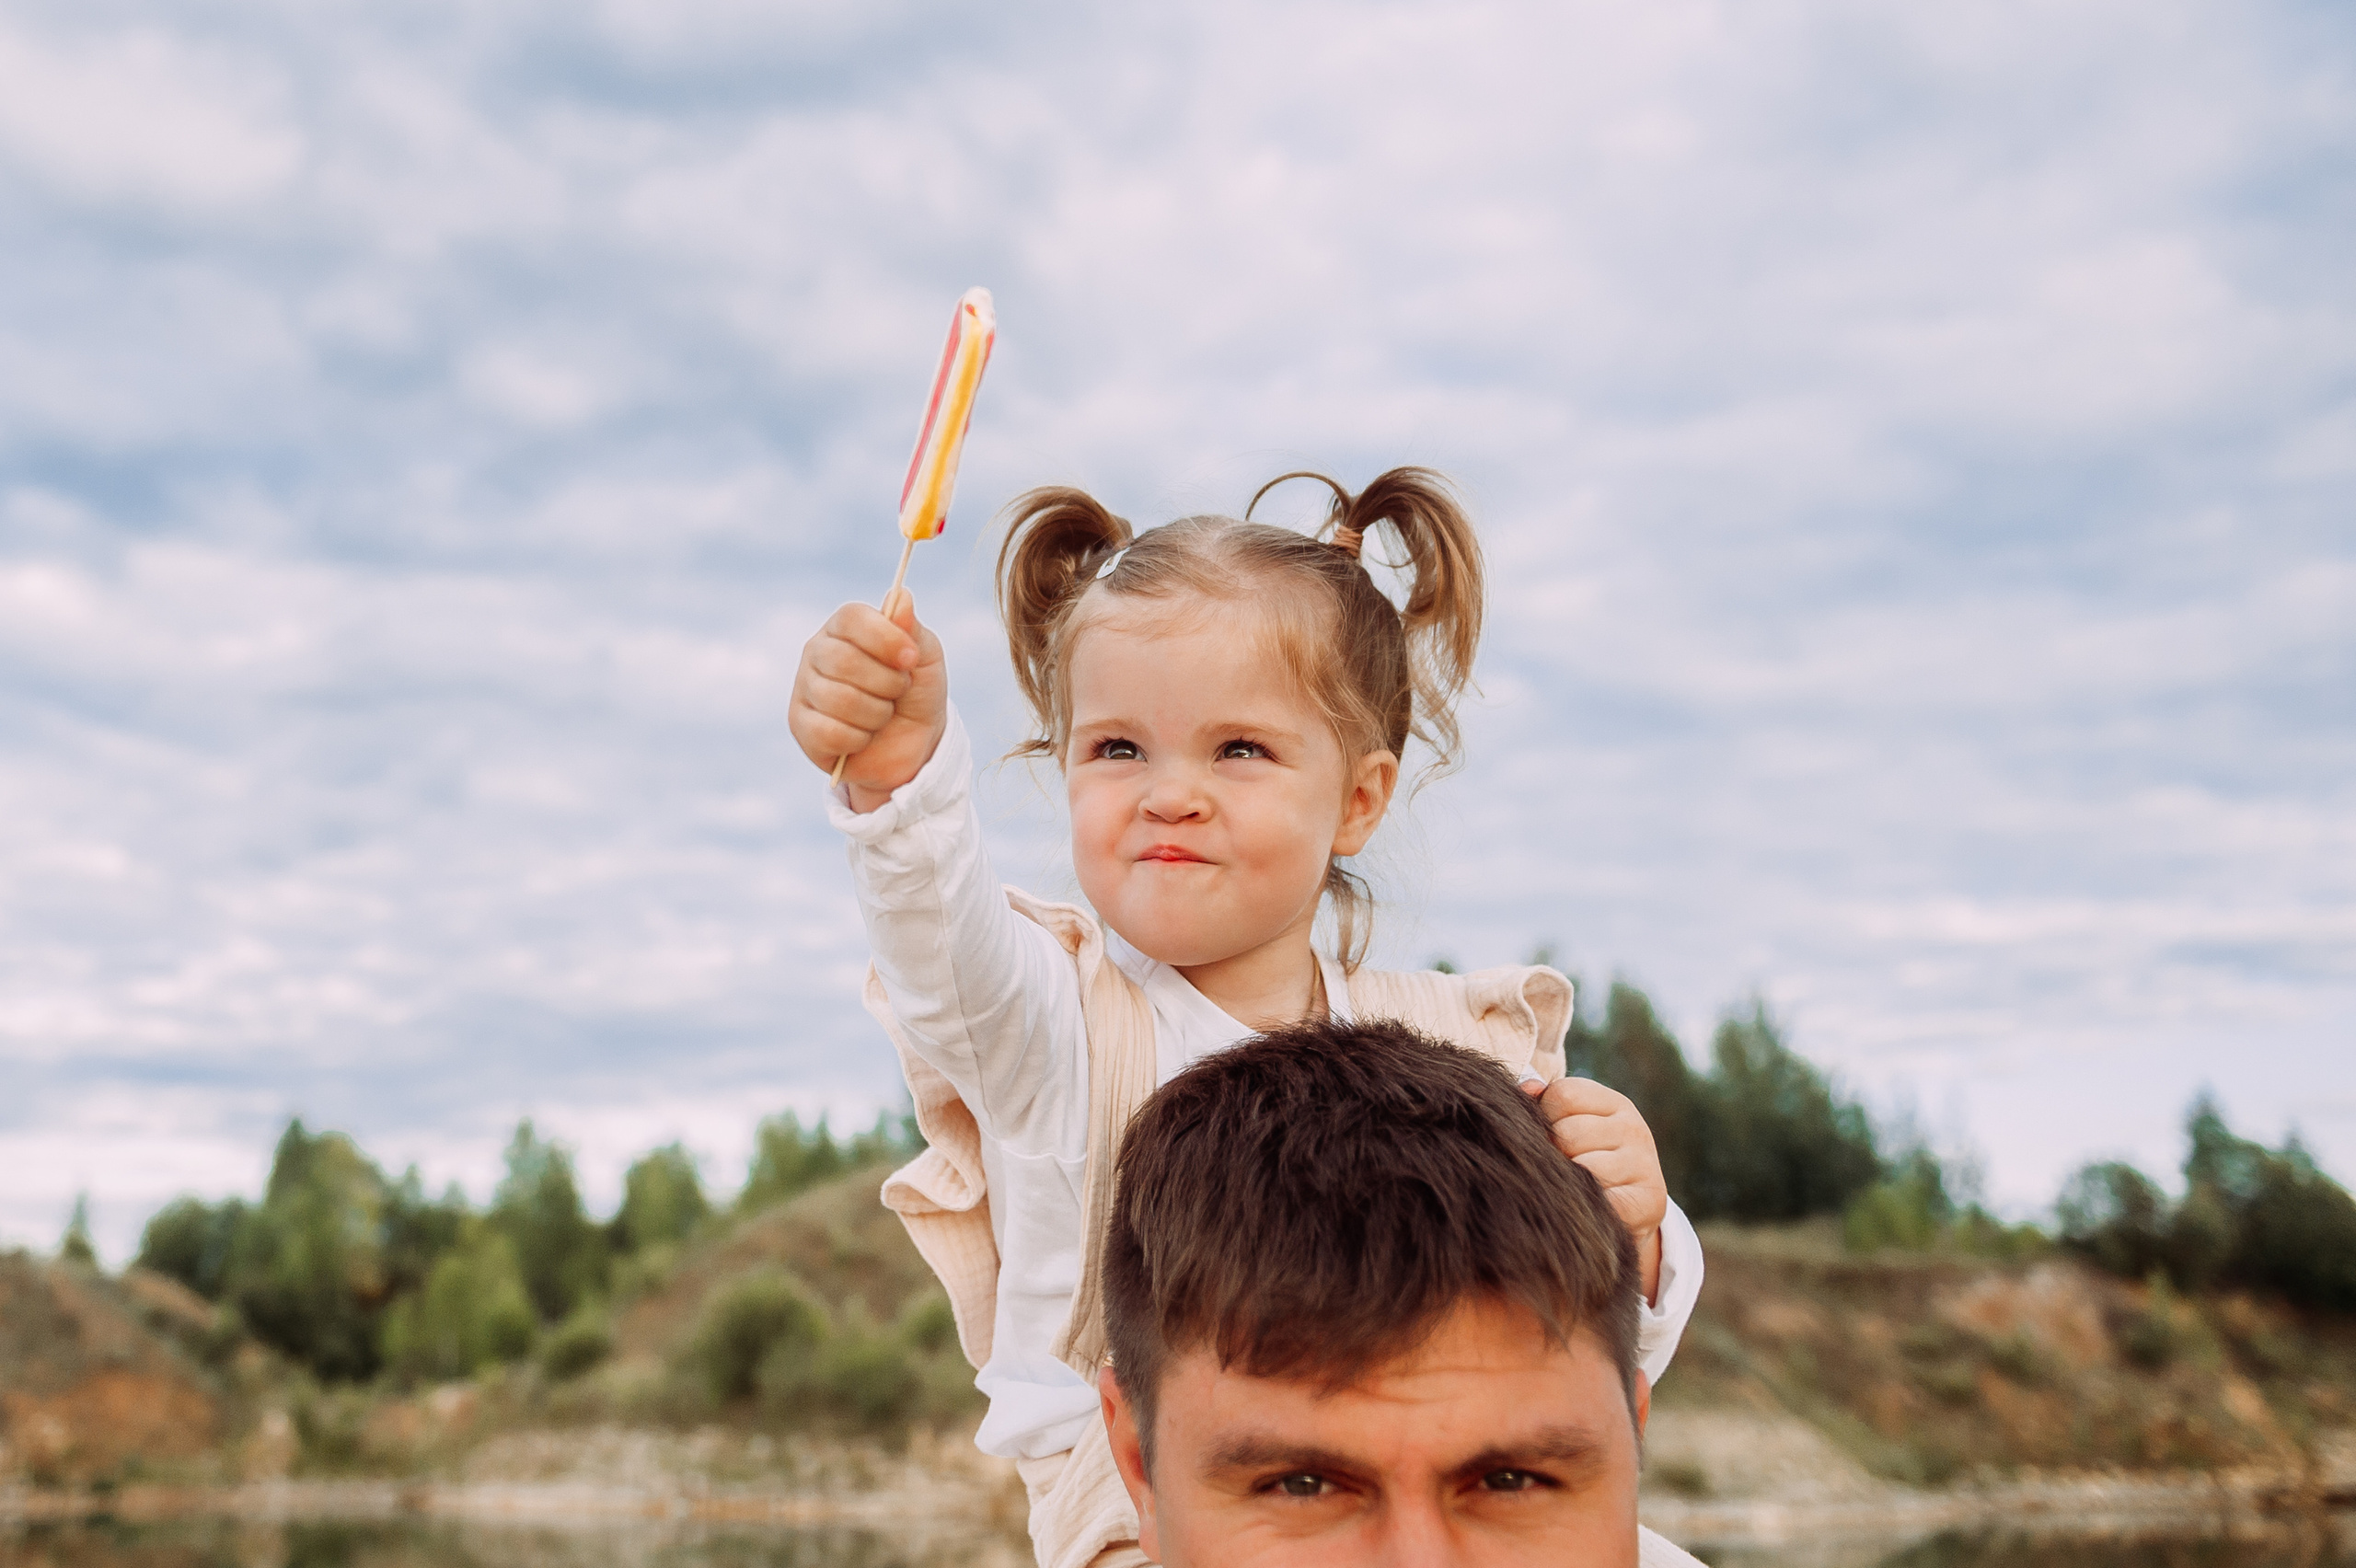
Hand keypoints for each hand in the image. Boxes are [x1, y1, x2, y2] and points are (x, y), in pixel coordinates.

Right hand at [788, 592, 948, 811]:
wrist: (912, 744)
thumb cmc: (916, 694)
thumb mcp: (925, 659)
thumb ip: (912, 630)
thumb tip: (902, 597)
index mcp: (844, 628)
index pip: (852, 618)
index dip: (885, 638)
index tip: (911, 658)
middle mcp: (817, 652)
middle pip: (844, 661)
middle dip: (887, 683)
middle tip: (899, 691)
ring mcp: (804, 687)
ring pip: (840, 700)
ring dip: (876, 714)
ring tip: (882, 715)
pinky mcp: (800, 725)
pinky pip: (829, 732)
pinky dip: (858, 739)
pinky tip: (863, 736)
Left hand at [1521, 1075, 1666, 1304]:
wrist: (1628, 1215)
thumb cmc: (1585, 1162)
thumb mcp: (1569, 1126)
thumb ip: (1542, 1105)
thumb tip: (1526, 1089)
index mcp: (1614, 1104)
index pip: (1563, 1095)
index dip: (1545, 1117)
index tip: (1550, 1136)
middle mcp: (1635, 1129)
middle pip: (1569, 1134)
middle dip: (1556, 1155)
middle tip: (1562, 1170)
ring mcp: (1645, 1164)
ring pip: (1583, 1169)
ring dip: (1569, 1185)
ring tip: (1574, 1191)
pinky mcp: (1649, 1201)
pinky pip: (1600, 1202)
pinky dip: (1586, 1209)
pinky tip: (1588, 1209)